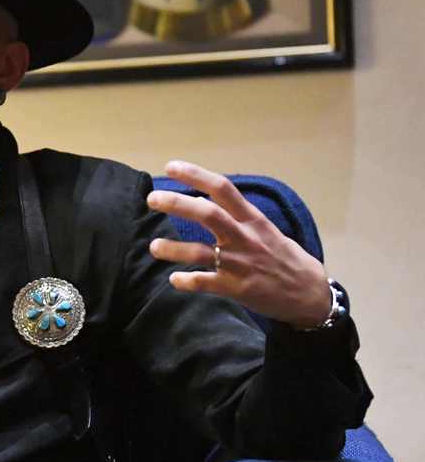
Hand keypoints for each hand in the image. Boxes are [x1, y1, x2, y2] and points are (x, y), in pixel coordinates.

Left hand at [145, 161, 330, 328]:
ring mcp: (240, 264)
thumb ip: (237, 215)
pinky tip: (174, 280)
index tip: (171, 167)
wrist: (309, 294)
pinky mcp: (237, 288)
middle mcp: (245, 237)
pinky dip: (187, 281)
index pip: (223, 189)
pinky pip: (206, 283)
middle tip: (153, 199)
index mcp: (252, 219)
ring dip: (173, 249)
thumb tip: (203, 198)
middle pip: (208, 214)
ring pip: (200, 252)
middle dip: (177, 204)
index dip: (196, 175)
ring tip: (154, 247)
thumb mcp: (265, 229)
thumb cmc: (284, 258)